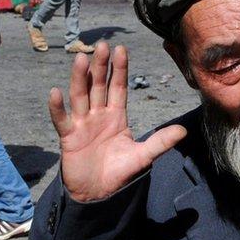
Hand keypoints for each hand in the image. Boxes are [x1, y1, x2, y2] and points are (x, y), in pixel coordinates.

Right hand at [50, 43, 186, 201]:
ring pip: (80, 96)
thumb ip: (160, 142)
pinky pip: (61, 120)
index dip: (119, 69)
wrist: (98, 194)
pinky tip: (55, 92)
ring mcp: (82, 124)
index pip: (118, 87)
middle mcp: (98, 115)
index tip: (121, 49)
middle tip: (102, 46)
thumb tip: (183, 131)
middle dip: (100, 66)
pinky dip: (58, 107)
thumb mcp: (143, 156)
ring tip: (82, 59)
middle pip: (98, 86)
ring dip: (80, 78)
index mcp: (116, 116)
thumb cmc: (119, 172)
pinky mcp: (68, 137)